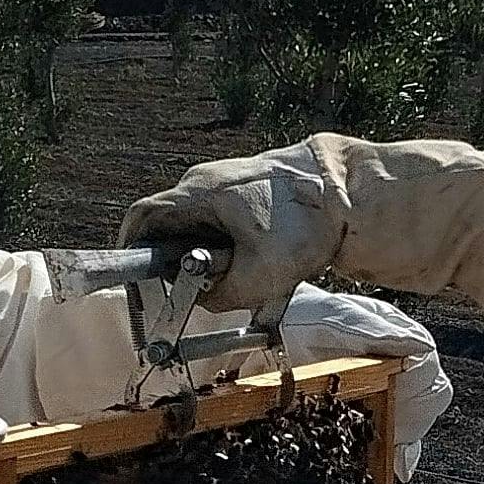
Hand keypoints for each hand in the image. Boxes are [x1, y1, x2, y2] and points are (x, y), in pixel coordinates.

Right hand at [121, 151, 339, 320]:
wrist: (351, 191)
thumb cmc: (305, 224)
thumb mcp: (258, 276)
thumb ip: (219, 296)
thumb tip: (206, 299)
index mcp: (198, 193)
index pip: (142, 219)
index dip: (131, 251)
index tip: (136, 281)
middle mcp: (207, 183)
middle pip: (172, 229)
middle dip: (180, 265)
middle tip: (197, 292)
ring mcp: (230, 186)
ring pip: (203, 230)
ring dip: (212, 261)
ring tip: (242, 280)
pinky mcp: (253, 195)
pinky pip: (228, 227)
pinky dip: (236, 252)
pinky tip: (263, 270)